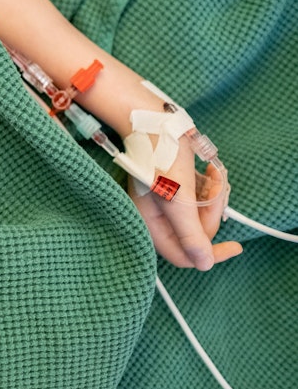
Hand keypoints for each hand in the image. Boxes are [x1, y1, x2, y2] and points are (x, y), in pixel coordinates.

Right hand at [130, 142, 241, 269]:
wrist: (154, 123)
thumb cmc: (161, 160)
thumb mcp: (178, 201)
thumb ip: (191, 235)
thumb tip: (204, 264)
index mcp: (152, 226)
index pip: (184, 256)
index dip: (211, 254)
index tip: (236, 246)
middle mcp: (158, 219)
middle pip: (197, 233)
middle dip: (212, 211)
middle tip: (216, 189)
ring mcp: (167, 204)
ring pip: (201, 215)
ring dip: (214, 195)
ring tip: (214, 175)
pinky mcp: (176, 190)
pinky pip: (201, 199)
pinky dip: (210, 186)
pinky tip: (210, 171)